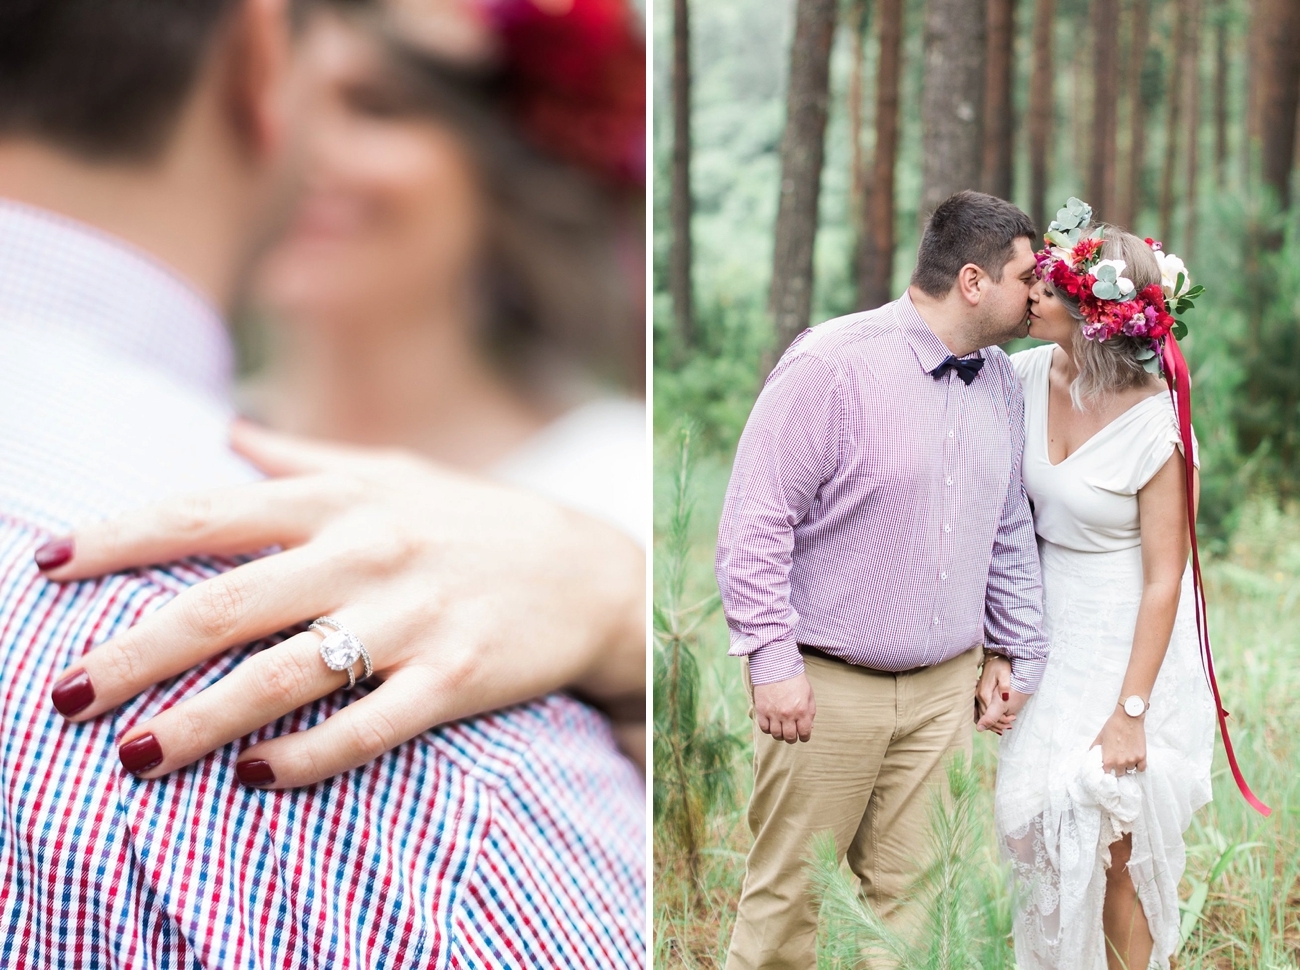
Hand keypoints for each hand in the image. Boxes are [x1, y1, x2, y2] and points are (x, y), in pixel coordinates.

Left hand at [41, 421, 644, 786]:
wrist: (592, 570)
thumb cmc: (476, 521)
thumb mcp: (396, 471)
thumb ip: (306, 456)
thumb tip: (229, 429)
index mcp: (341, 499)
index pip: (207, 512)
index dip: (119, 537)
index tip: (46, 565)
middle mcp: (367, 552)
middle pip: (224, 604)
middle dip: (133, 653)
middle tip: (63, 694)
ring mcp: (413, 617)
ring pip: (284, 674)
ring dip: (199, 720)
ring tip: (131, 756)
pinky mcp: (457, 675)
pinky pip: (368, 725)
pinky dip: (306, 755)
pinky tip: (253, 776)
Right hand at [752, 673, 814, 742]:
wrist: (776, 666)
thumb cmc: (795, 680)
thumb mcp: (809, 694)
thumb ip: (810, 712)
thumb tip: (809, 727)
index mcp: (802, 711)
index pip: (804, 734)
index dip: (805, 737)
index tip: (803, 735)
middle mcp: (788, 715)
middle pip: (790, 738)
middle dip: (792, 738)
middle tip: (791, 734)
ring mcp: (774, 713)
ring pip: (776, 735)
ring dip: (780, 735)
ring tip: (781, 729)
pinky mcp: (762, 710)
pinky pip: (764, 728)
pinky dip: (768, 729)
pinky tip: (771, 724)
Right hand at [975, 655, 1022, 733]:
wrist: (994, 657)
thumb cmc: (1001, 665)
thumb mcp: (1004, 673)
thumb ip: (1004, 686)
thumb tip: (1005, 698)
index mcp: (984, 693)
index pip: (990, 713)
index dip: (1000, 720)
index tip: (1012, 720)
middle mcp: (978, 696)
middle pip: (985, 716)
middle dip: (997, 724)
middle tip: (1011, 725)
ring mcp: (977, 695)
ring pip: (981, 715)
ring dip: (992, 723)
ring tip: (1006, 724)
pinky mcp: (979, 695)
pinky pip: (980, 711)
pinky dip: (986, 718)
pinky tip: (996, 721)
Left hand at [1094, 707, 1146, 774]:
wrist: (1127, 718)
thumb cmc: (1113, 726)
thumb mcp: (1100, 737)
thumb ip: (1095, 748)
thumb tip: (1091, 755)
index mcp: (1108, 759)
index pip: (1106, 773)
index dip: (1107, 769)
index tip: (1109, 767)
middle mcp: (1120, 762)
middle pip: (1119, 774)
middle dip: (1117, 768)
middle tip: (1118, 760)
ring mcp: (1132, 760)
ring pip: (1130, 770)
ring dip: (1128, 765)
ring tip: (1127, 756)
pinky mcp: (1142, 757)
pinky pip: (1141, 768)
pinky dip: (1139, 765)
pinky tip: (1135, 758)